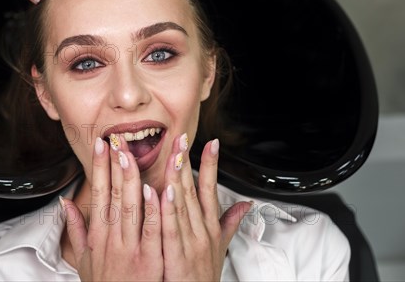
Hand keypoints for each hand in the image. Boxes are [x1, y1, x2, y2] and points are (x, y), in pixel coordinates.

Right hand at [62, 136, 162, 280]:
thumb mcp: (83, 260)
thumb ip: (76, 229)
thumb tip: (64, 203)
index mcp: (98, 236)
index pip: (99, 194)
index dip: (99, 168)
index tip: (101, 145)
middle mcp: (112, 239)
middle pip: (114, 195)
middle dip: (115, 165)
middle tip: (116, 139)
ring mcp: (131, 249)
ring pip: (131, 207)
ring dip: (132, 179)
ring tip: (131, 154)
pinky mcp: (149, 260)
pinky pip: (152, 231)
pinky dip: (154, 210)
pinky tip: (155, 190)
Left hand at [160, 135, 251, 280]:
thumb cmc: (203, 275)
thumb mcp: (221, 247)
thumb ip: (230, 223)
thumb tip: (245, 205)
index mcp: (210, 227)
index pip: (210, 189)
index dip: (211, 165)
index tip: (211, 143)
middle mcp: (202, 231)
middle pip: (194, 190)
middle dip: (188, 162)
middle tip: (182, 137)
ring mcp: (190, 242)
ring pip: (181, 204)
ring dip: (175, 177)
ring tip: (172, 154)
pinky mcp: (176, 255)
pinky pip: (169, 228)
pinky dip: (166, 209)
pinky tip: (159, 191)